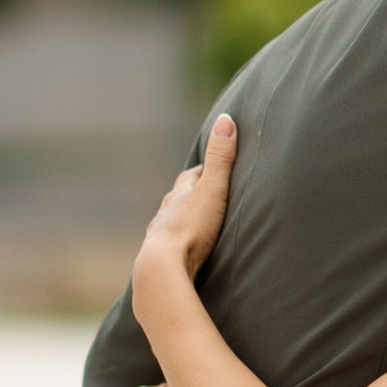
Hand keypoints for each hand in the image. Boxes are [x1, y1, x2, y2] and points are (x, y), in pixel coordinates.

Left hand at [131, 115, 236, 319]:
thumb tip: (226, 118)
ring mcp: (160, 234)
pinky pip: (171, 246)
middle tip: (208, 193)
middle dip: (193, 194)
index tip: (218, 167)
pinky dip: (179, 243)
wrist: (162, 268)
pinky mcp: (159, 258)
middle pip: (181, 197)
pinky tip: (184, 251)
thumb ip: (221, 157)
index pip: (194, 175)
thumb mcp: (212, 189)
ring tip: (197, 223)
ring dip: (184, 219)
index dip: (207, 170)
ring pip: (173, 221)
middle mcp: (166, 211)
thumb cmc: (191, 227)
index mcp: (180, 193)